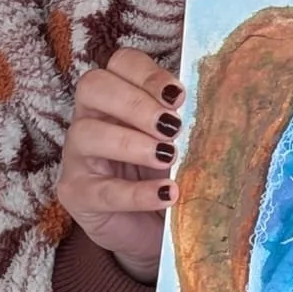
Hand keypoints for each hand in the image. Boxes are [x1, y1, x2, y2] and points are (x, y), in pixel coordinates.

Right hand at [56, 49, 184, 282]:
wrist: (151, 228)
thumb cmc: (164, 174)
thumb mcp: (177, 142)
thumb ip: (185, 122)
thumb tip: (217, 107)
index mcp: (116, 95)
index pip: (120, 63)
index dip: (148, 73)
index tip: (179, 96)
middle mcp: (90, 116)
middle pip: (94, 86)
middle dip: (136, 104)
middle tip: (173, 127)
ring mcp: (77, 155)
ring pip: (88, 133)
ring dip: (133, 143)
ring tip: (168, 157)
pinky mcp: (75, 193)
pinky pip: (101, 189)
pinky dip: (137, 192)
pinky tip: (167, 194)